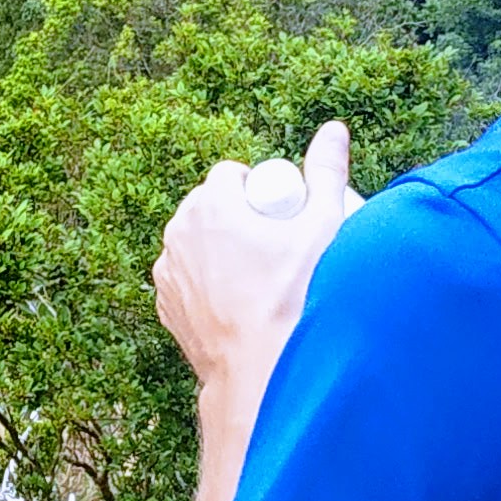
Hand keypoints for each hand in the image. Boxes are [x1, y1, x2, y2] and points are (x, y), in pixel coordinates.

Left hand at [151, 121, 360, 392]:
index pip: (232, 175)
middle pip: (212, 206)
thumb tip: (334, 129)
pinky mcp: (166, 305)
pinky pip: (188, 278)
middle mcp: (177, 233)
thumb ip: (327, 172)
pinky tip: (237, 301)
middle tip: (276, 247)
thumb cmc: (293, 299)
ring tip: (259, 276)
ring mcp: (167, 272)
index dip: (262, 192)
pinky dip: (207, 282)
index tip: (284, 219)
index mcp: (209, 205)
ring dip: (220, 249)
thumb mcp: (322, 228)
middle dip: (240, 217)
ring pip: (197, 243)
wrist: (260, 371)